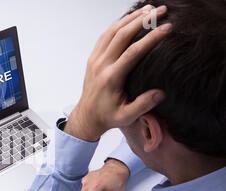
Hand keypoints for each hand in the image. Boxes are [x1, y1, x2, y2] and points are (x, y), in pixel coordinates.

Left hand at [65, 5, 170, 140]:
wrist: (87, 116)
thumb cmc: (107, 116)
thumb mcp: (126, 117)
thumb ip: (143, 105)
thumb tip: (160, 93)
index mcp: (111, 78)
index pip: (133, 52)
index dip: (151, 38)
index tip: (167, 28)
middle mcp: (101, 65)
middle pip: (122, 35)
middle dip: (143, 20)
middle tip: (161, 11)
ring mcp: (95, 60)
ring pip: (112, 31)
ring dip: (131, 18)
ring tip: (149, 9)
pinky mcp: (93, 58)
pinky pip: (105, 36)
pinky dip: (118, 24)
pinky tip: (131, 19)